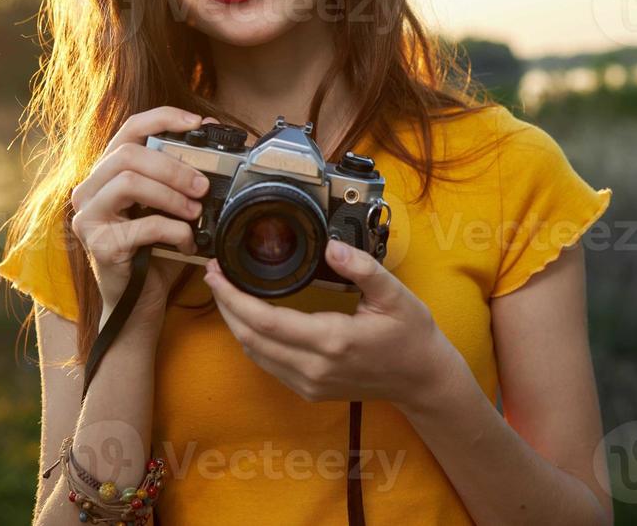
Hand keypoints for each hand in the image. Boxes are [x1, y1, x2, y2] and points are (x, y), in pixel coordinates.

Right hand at [70, 106, 210, 328]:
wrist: (139, 303)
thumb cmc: (156, 250)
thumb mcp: (172, 205)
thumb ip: (184, 172)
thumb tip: (215, 132)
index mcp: (108, 173)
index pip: (129, 129)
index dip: (163, 118)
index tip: (196, 123)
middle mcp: (90, 190)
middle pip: (129, 155)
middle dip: (174, 166)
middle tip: (203, 185)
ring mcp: (89, 217)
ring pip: (129, 182)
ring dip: (172, 195)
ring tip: (195, 212)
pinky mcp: (99, 245)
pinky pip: (142, 225)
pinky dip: (174, 231)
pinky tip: (187, 242)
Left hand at [204, 239, 463, 408]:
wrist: (421, 378)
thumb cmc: (410, 333)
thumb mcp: (394, 293)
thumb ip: (362, 267)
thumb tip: (331, 246)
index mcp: (332, 339)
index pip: (265, 320)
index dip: (233, 297)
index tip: (217, 273)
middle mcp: (314, 367)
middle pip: (250, 337)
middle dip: (225, 306)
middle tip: (214, 274)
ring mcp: (310, 383)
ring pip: (254, 354)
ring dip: (235, 323)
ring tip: (226, 292)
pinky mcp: (309, 390)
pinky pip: (268, 364)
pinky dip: (252, 339)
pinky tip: (250, 317)